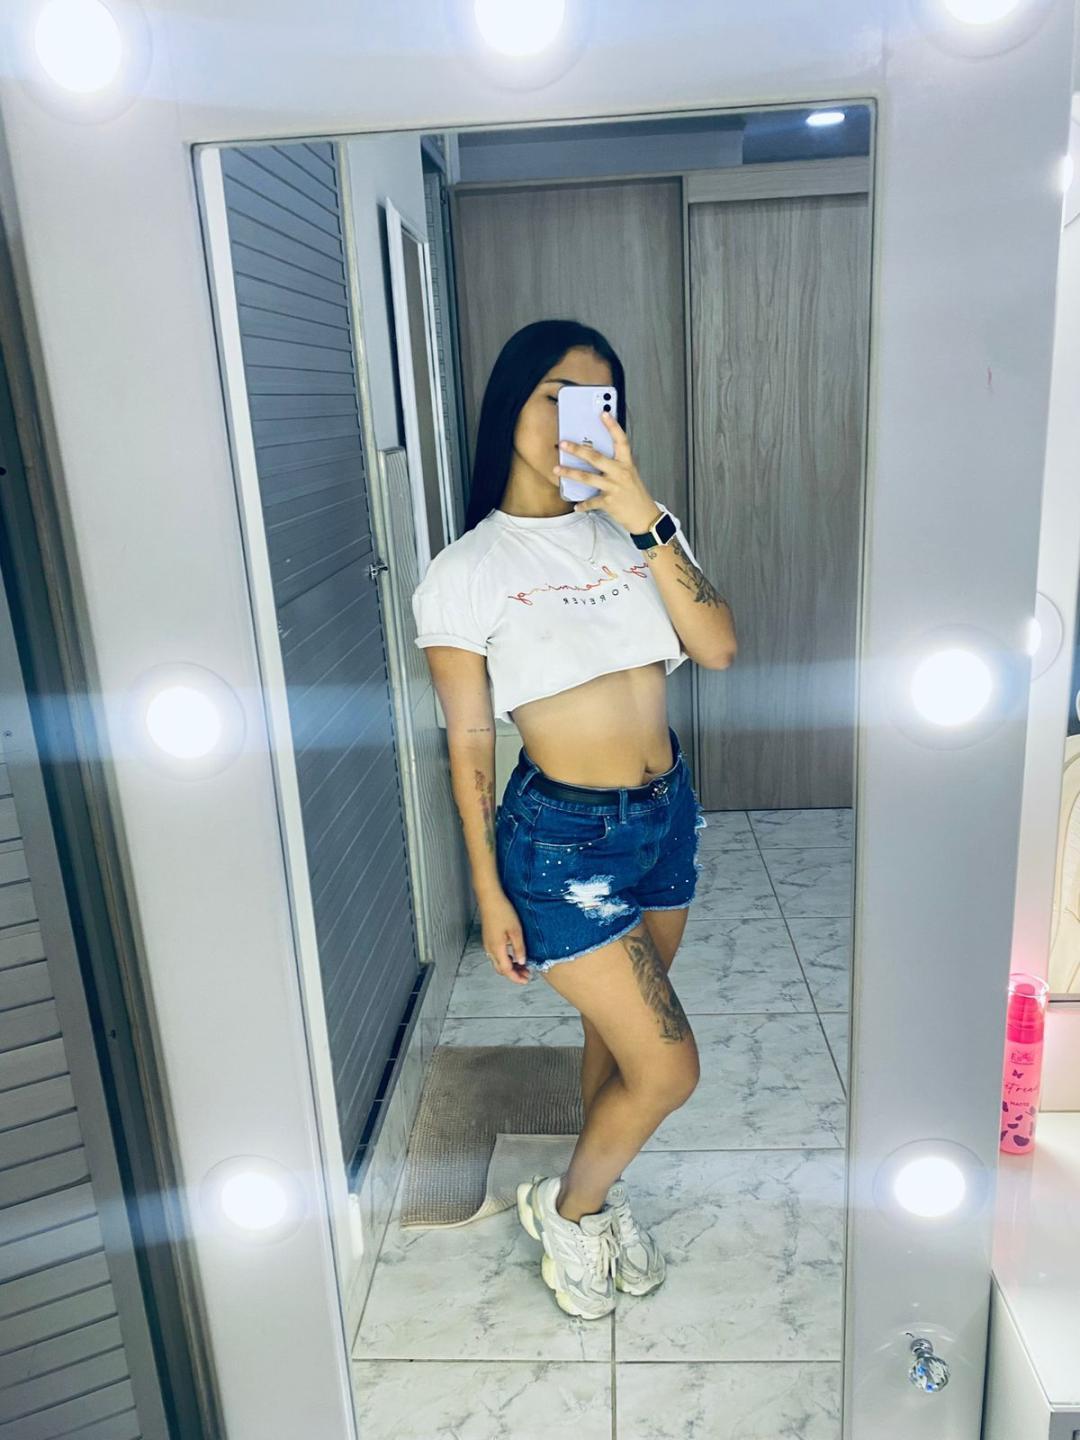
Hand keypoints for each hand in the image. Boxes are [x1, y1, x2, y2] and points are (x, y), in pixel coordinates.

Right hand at [480, 893, 530, 984]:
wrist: (490, 899)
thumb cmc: (503, 912)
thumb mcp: (516, 931)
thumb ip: (519, 948)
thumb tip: (522, 962)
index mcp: (497, 948)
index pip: (506, 970)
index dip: (516, 977)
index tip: (526, 980)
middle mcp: (490, 949)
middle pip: (501, 969)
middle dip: (514, 974)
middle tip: (527, 974)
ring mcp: (488, 944)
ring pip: (498, 962)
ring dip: (510, 967)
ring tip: (523, 966)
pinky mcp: (488, 939)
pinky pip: (496, 955)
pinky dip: (506, 959)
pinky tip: (514, 955)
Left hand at [553, 410, 661, 534]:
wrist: (644, 516)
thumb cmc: (635, 493)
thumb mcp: (629, 474)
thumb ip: (615, 463)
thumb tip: (594, 454)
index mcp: (627, 463)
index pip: (621, 441)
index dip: (613, 426)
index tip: (603, 414)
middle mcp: (620, 473)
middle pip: (596, 457)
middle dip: (577, 449)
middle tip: (563, 444)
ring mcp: (614, 487)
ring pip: (588, 478)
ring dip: (570, 473)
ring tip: (557, 469)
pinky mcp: (609, 502)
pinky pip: (591, 502)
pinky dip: (582, 505)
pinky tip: (575, 505)